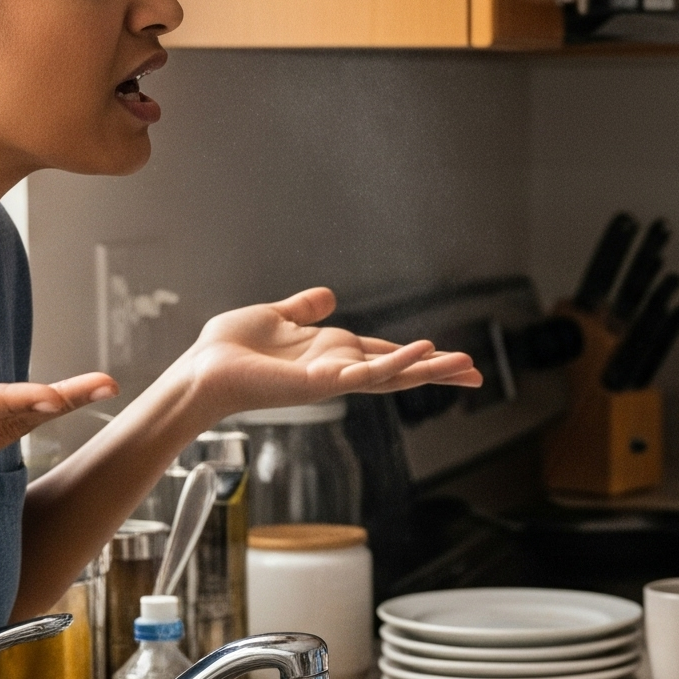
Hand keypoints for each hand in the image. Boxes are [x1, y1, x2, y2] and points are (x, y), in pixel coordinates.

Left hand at [177, 287, 482, 416]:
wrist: (201, 371)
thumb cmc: (228, 350)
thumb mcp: (274, 317)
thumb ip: (302, 309)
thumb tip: (326, 296)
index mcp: (331, 353)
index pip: (385, 355)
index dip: (418, 356)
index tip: (450, 357)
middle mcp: (337, 369)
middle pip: (399, 370)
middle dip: (438, 372)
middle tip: (477, 374)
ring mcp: (332, 379)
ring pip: (393, 375)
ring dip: (430, 370)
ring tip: (467, 366)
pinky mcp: (320, 383)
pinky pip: (367, 373)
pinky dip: (397, 362)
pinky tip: (424, 352)